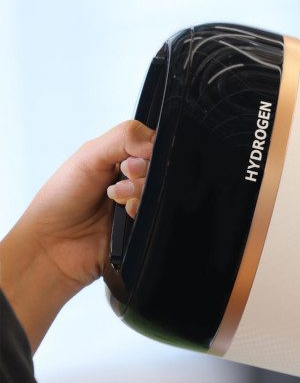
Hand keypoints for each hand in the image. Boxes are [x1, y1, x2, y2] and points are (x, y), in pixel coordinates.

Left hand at [19, 120, 153, 290]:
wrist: (54, 245)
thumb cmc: (60, 201)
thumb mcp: (89, 156)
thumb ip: (123, 138)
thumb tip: (155, 141)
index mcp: (118, 157)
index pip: (152, 143)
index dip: (147, 150)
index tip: (128, 163)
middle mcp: (131, 179)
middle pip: (160, 167)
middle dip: (141, 173)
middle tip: (120, 180)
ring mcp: (139, 203)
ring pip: (163, 190)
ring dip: (140, 193)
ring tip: (118, 201)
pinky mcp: (145, 226)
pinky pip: (161, 214)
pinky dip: (144, 212)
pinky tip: (127, 215)